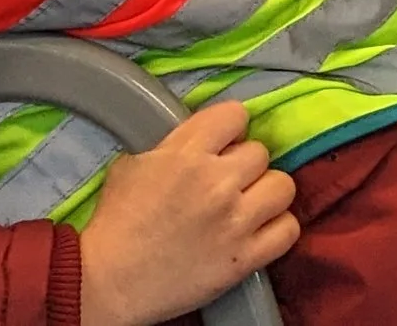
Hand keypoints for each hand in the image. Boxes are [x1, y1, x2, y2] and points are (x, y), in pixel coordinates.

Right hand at [78, 100, 298, 325]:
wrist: (108, 282)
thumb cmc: (114, 224)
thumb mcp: (133, 164)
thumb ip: (173, 145)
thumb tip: (201, 138)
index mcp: (186, 155)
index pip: (235, 115)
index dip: (230, 129)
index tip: (222, 144)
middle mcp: (216, 183)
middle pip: (260, 152)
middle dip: (244, 165)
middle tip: (227, 183)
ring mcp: (234, 221)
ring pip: (282, 186)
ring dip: (266, 194)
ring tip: (248, 206)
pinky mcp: (244, 258)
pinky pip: (288, 230)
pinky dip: (278, 229)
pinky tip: (260, 231)